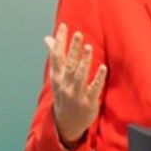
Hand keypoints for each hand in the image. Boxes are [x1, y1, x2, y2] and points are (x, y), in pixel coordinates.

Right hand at [44, 23, 106, 146]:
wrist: (66, 124)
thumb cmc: (63, 95)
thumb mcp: (56, 78)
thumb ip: (55, 57)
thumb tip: (48, 39)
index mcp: (57, 77)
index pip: (56, 56)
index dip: (60, 41)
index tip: (64, 27)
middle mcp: (65, 84)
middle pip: (69, 64)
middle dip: (73, 49)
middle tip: (78, 34)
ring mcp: (76, 93)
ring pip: (79, 75)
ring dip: (84, 61)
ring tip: (88, 47)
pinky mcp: (88, 102)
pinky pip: (93, 88)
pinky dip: (97, 78)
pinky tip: (102, 68)